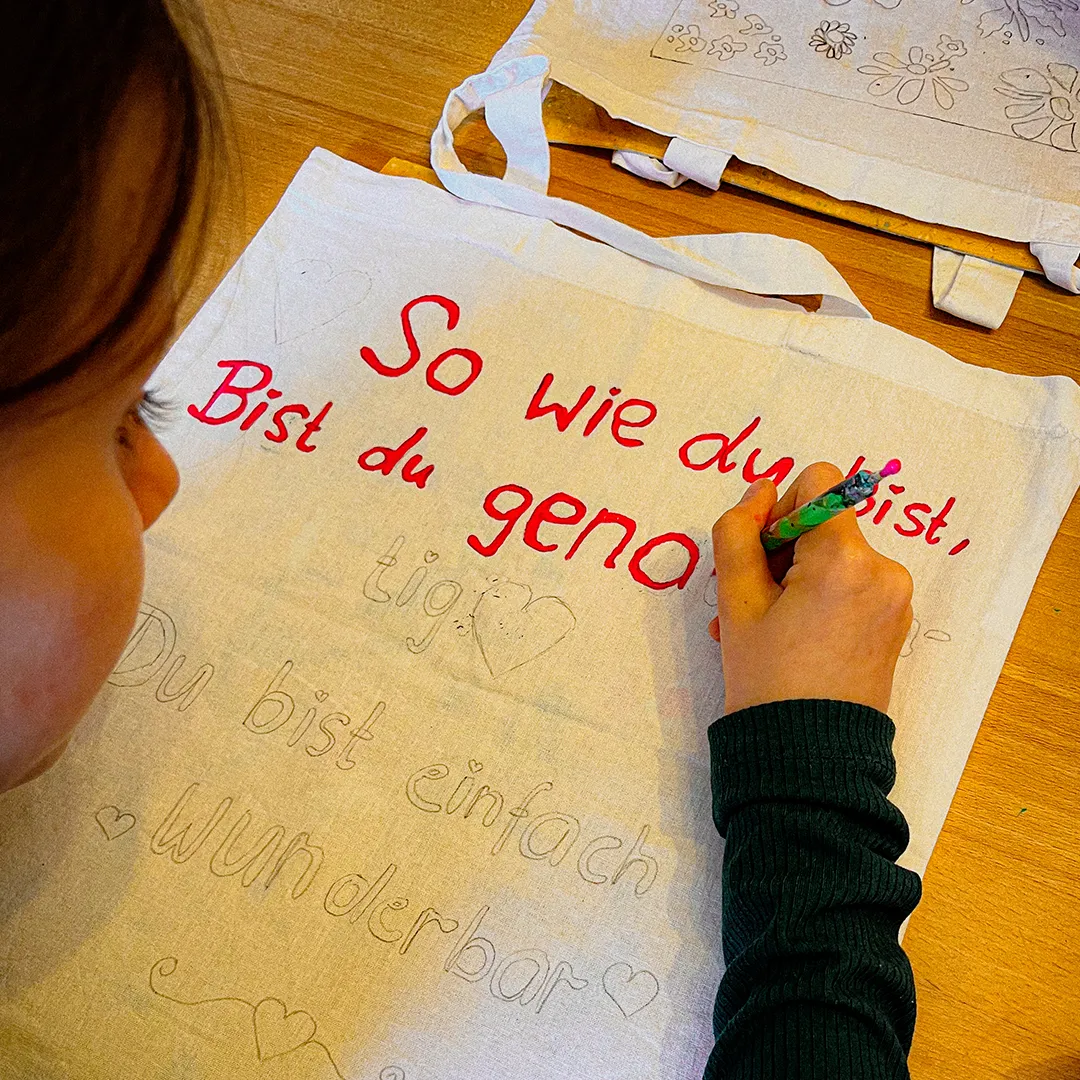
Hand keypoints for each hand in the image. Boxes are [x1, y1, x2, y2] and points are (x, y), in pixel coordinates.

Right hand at [710, 463, 913, 715]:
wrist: (808, 756)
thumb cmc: (766, 678)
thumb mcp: (736, 599)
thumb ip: (738, 531)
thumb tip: (760, 490)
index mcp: (845, 558)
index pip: (817, 482)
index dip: (779, 508)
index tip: (761, 555)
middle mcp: (883, 569)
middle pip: (824, 522)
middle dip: (782, 551)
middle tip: (748, 601)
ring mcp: (896, 597)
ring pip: (835, 556)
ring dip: (794, 579)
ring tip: (762, 626)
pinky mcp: (895, 620)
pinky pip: (852, 585)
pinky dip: (819, 598)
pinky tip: (790, 636)